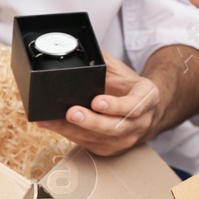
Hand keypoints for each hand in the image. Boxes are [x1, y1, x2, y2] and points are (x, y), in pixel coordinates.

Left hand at [35, 52, 161, 155]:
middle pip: (115, 127)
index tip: (97, 101)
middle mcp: (140, 123)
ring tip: (52, 120)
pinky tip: (54, 125)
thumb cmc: (130, 88)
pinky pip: (89, 144)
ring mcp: (126, 140)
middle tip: (71, 112)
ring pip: (100, 139)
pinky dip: (70, 135)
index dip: (115, 106)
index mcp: (147, 99)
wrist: (143, 110)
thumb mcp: (124, 72)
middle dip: (91, 121)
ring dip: (73, 130)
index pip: (133, 106)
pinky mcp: (110, 149)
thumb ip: (105, 62)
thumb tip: (82, 49)